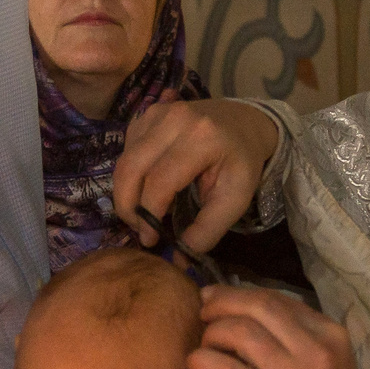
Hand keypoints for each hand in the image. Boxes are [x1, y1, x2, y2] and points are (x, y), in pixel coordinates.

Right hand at [111, 98, 281, 252]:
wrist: (245, 122)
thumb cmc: (242, 162)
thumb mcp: (236, 199)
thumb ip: (209, 229)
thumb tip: (180, 256)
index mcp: (201, 137)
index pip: (159, 181)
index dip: (148, 214)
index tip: (150, 239)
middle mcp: (174, 119)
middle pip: (131, 168)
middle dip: (127, 206)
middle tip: (138, 229)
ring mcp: (158, 112)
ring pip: (124, 160)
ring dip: (125, 192)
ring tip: (140, 213)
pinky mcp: (148, 113)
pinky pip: (127, 149)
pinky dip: (130, 174)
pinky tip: (145, 186)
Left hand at [189, 287, 369, 368]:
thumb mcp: (326, 368)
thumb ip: (297, 338)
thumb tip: (246, 311)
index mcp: (332, 336)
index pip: (279, 299)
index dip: (241, 294)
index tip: (218, 298)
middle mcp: (316, 349)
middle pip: (258, 306)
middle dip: (222, 302)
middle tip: (202, 311)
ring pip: (239, 331)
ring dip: (212, 333)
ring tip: (203, 344)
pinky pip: (224, 367)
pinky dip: (202, 359)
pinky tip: (195, 364)